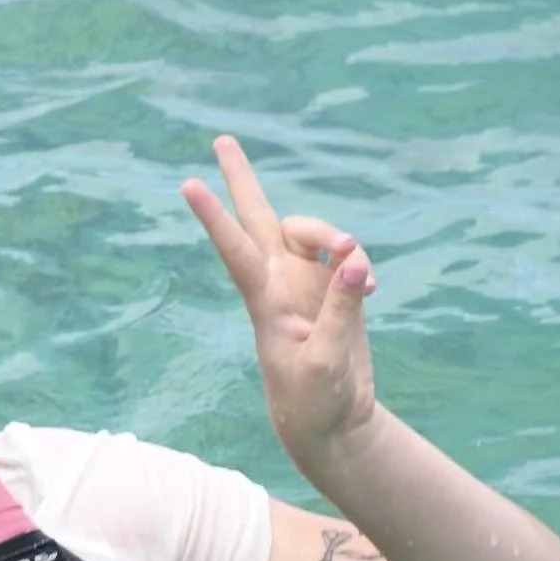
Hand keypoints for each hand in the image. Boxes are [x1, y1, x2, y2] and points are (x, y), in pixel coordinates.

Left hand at [183, 137, 379, 466]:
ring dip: (339, 239)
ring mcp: (306, 282)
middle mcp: (279, 282)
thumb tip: (355, 264)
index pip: (234, 248)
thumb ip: (341, 312)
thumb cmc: (315, 401)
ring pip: (316, 231)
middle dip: (242, 178)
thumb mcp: (327, 363)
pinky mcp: (334, 290)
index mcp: (265, 300)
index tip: (187, 185)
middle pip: (259, 216)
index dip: (213, 217)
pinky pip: (347, 256)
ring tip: (363, 274)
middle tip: (221, 138)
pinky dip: (361, 264)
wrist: (331, 422)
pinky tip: (371, 289)